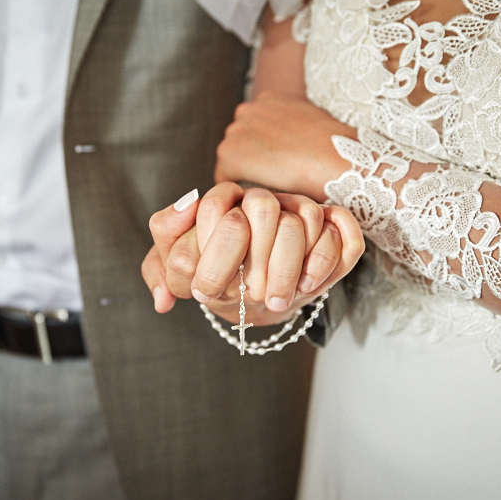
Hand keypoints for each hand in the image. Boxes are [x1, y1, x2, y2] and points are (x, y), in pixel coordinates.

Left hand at [142, 183, 363, 325]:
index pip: (216, 205)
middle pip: (261, 207)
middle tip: (248, 298)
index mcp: (221, 202)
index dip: (214, 250)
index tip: (207, 291)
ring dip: (288, 265)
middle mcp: (260, 199)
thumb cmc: (214, 275)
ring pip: (303, 217)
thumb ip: (161, 271)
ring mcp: (297, 207)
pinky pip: (340, 228)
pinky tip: (307, 286)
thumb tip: (163, 296)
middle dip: (254, 259)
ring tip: (276, 301)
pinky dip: (325, 258)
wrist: (251, 290)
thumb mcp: (179, 271)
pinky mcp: (331, 224)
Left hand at [214, 92, 357, 200]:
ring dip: (244, 174)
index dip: (261, 148)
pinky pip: (224, 177)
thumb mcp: (312, 120)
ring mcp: (236, 131)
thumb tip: (293, 140)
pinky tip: (255, 199)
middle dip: (250, 159)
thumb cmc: (332, 146)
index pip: (253, 126)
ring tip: (264, 190)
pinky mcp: (230, 154)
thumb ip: (293, 124)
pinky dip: (237, 190)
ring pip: (230, 158)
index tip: (272, 164)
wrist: (332, 158)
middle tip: (268, 180)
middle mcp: (247, 110)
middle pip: (239, 141)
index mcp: (267, 100)